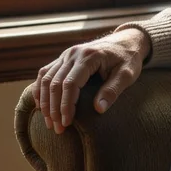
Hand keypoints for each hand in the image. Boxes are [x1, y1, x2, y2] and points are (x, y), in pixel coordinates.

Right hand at [32, 28, 150, 133]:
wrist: (127, 41)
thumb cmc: (129, 59)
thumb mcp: (127, 74)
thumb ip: (113, 90)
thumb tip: (99, 109)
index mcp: (89, 56)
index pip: (70, 84)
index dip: (66, 105)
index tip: (67, 123)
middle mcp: (74, 53)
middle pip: (55, 83)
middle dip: (54, 108)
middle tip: (57, 129)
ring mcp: (66, 54)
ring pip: (46, 78)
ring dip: (45, 102)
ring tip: (49, 123)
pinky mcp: (64, 58)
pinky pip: (45, 73)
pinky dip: (41, 90)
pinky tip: (42, 106)